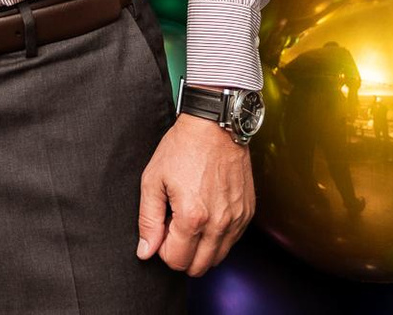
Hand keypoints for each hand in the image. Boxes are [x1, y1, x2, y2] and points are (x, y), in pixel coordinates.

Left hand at [136, 114, 254, 275]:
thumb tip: (145, 251)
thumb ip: (147, 220)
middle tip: (173, 228)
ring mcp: (237, 219)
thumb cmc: (182, 148)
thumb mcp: (153, 180)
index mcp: (192, 217)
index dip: (162, 249)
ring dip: (201, 249)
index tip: (161, 228)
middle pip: (198, 267)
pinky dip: (218, 237)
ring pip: (217, 258)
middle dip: (181, 255)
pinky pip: (232, 241)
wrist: (214, 125)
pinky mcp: (247, 212)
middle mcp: (219, 223)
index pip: (176, 261)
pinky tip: (207, 214)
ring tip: (190, 221)